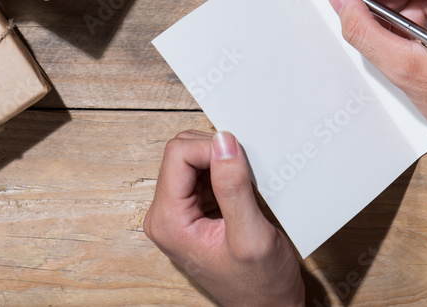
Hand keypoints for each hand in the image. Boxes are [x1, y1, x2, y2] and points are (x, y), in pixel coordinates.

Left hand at [143, 130, 303, 306]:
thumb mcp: (251, 236)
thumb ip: (233, 187)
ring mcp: (179, 212)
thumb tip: (223, 142)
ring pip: (194, 159)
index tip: (240, 161)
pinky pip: (205, 173)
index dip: (211, 148)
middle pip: (182, 153)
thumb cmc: (259, 285)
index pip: (178, 154)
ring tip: (246, 188)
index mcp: (169, 221)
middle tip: (245, 175)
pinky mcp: (195, 210)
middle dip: (217, 154)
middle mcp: (166, 214)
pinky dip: (227, 173)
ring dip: (223, 164)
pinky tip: (243, 192)